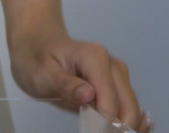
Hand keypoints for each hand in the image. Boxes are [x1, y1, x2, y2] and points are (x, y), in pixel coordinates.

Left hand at [9, 26, 149, 132]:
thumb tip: (90, 95)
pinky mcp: (118, 85)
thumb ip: (65, 85)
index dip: (104, 125)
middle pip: (129, 108)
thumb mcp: (41, 74)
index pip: (110, 101)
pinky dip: (127, 124)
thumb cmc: (35, 59)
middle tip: (92, 132)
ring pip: (133, 111)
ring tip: (98, 130)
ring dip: (123, 128)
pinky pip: (130, 108)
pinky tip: (111, 129)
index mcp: (96, 59)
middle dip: (117, 129)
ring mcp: (119, 76)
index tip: (91, 132)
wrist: (37, 45)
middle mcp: (114, 66)